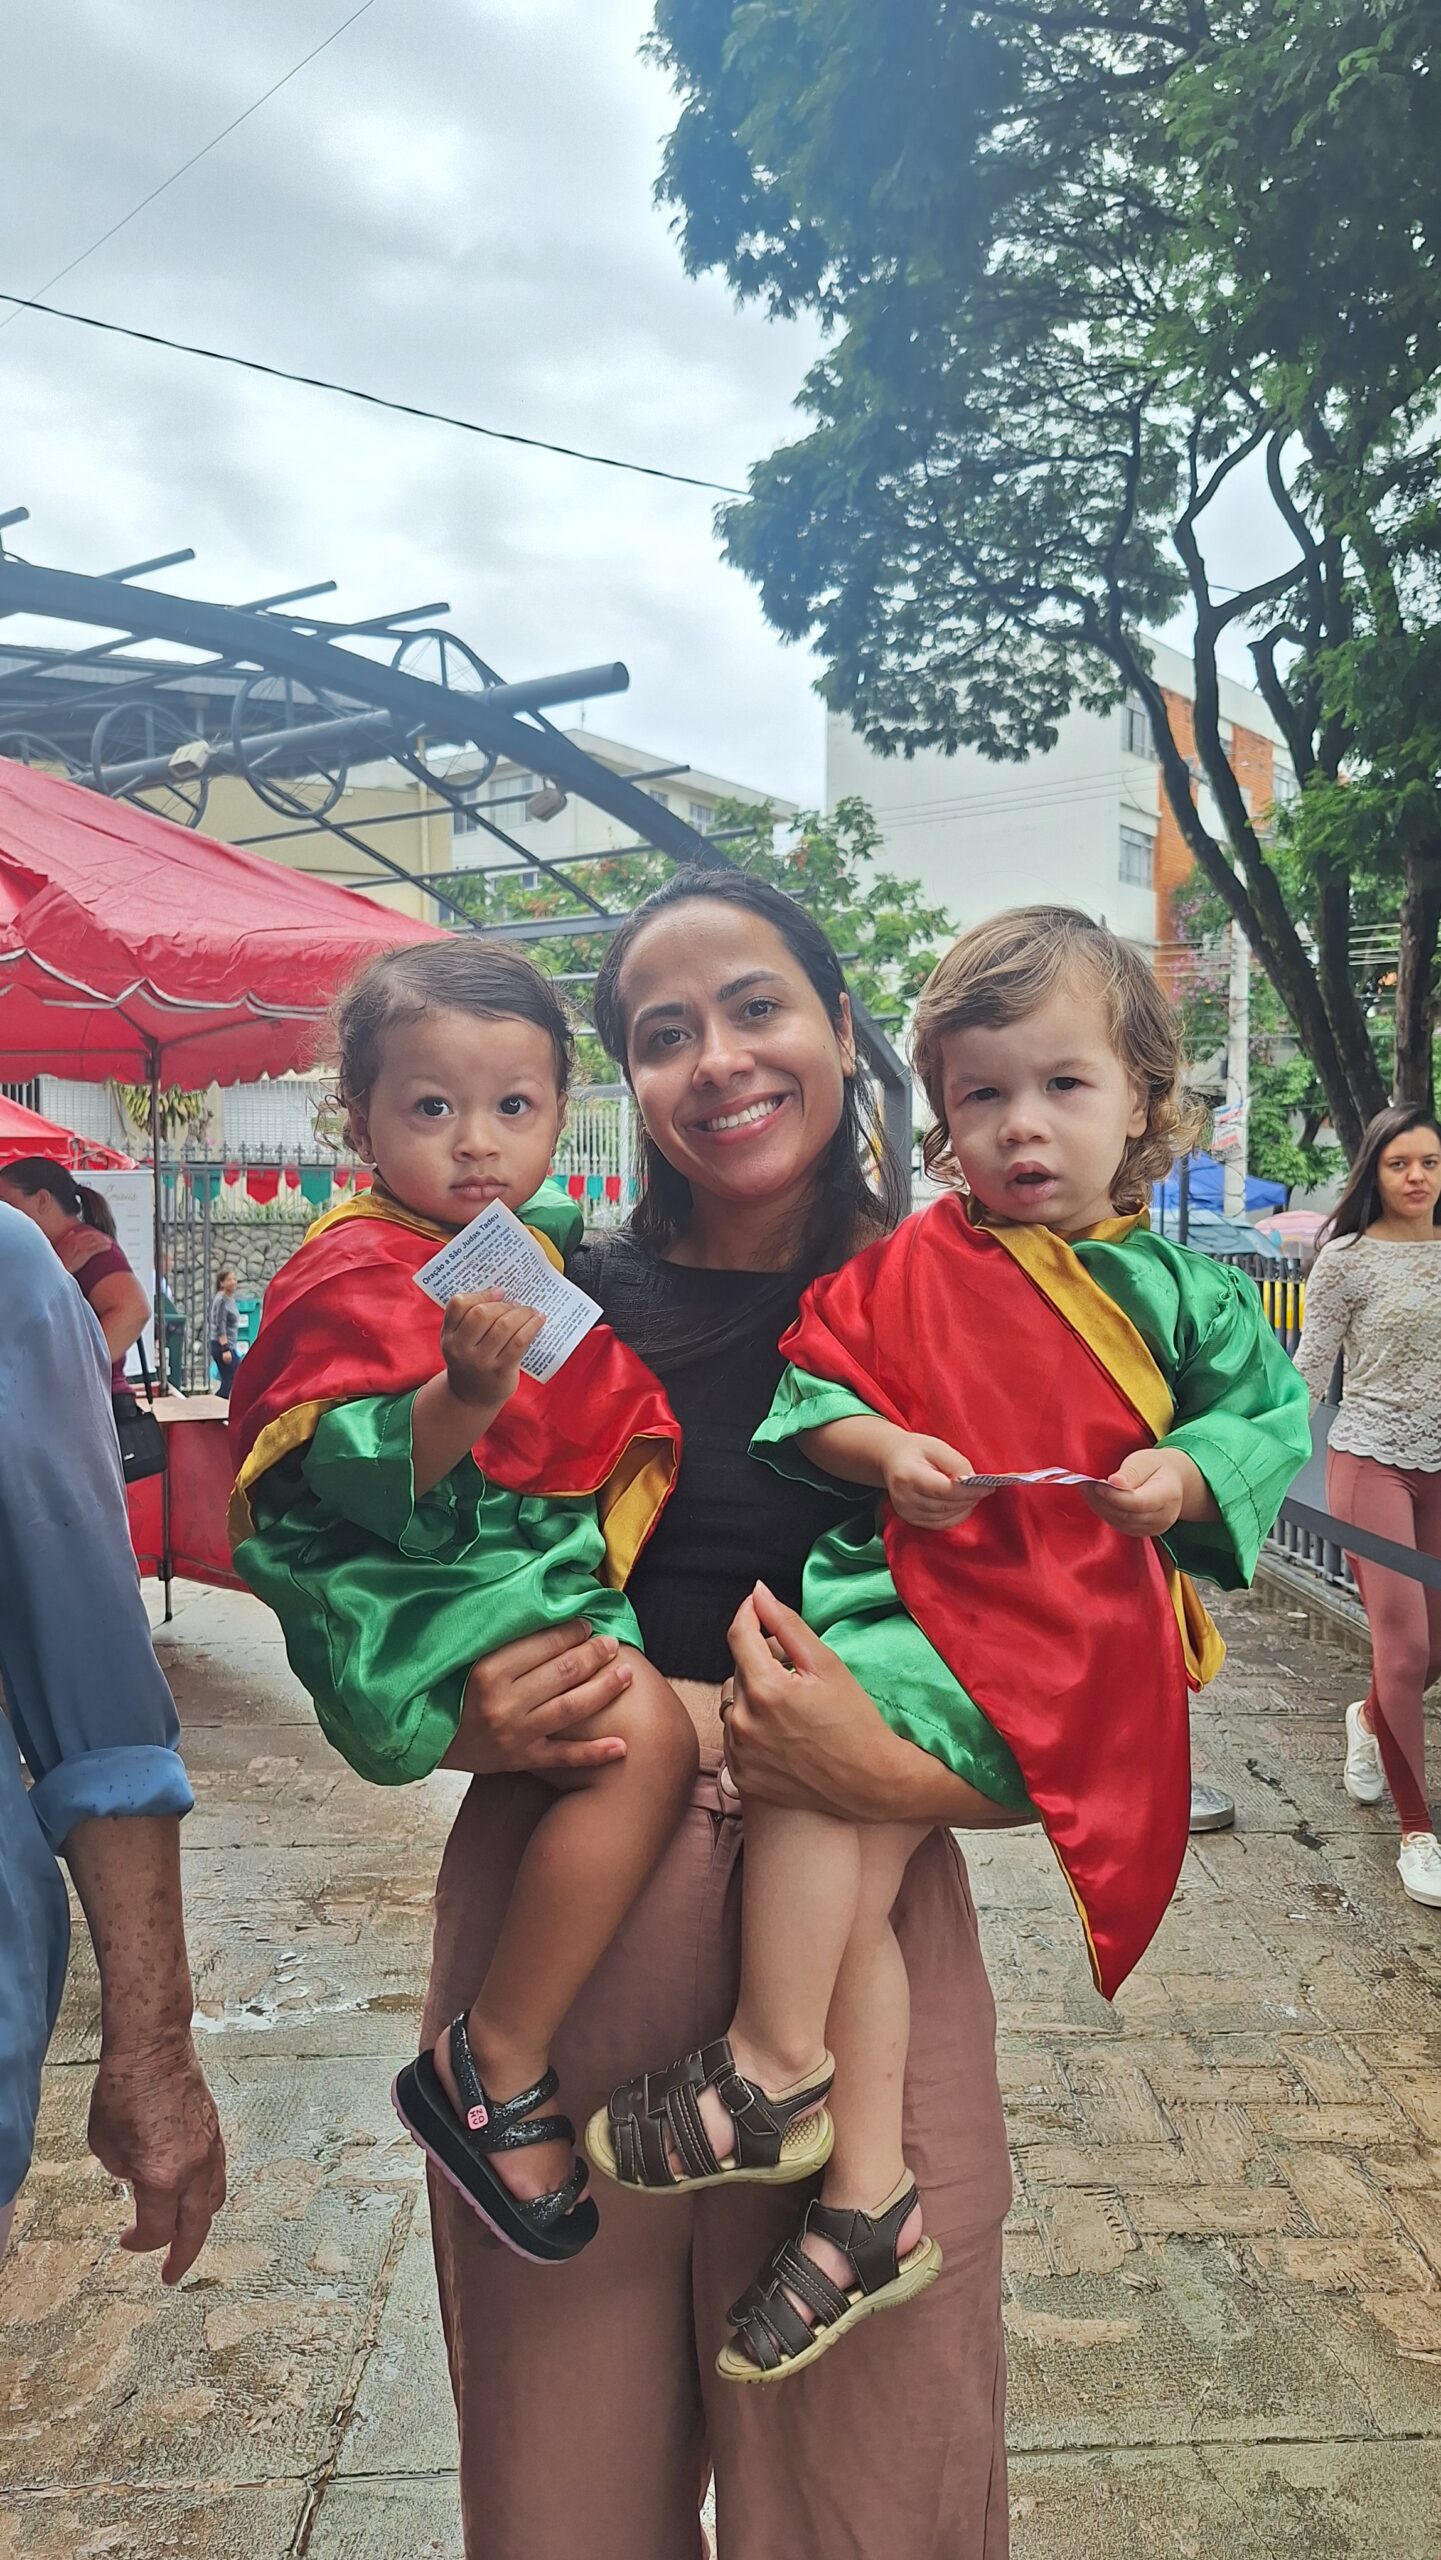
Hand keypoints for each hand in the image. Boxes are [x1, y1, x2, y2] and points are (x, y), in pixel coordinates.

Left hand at [87, 2031, 225, 2284]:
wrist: (154, 2047)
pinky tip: (191, 2192)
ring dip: (198, 2222)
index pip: (156, 2229)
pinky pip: (216, 2174)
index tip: (126, 2240)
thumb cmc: (123, 2090)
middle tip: (172, 2272)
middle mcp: (194, 2168)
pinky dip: (205, 2192)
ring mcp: (210, 2149)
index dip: (139, 2243)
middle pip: (196, 2227)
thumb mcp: (106, 2146)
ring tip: (186, 2233)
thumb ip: (125, 2173)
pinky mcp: (216, 2131)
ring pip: (213, 2200)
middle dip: (184, 2255)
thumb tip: (137, 2177)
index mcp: (163, 2178)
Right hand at [440, 1290, 543, 1411]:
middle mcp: (461, 1349)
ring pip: (503, 1326)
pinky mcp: (500, 1371)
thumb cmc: (470, 1362)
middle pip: (482, 1314)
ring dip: (521, 1313)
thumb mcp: (458, 1342)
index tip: (499, 1293)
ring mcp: (480, 1361)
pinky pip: (519, 1341)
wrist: (470, 1399)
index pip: (458, 1304)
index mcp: (448, 1336)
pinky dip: (531, 1326)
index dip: (481, 1294)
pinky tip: (538, 1320)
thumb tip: (501, 1292)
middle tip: (516, 1305)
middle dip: (503, 1305)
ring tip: (530, 1311)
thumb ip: (468, 1319)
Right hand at [442, 1620, 634, 1777]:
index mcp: (487, 1670)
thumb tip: (542, 1610)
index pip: (543, 1644)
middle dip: (595, 1655)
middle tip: (612, 1643)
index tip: (586, 1623)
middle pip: (563, 1673)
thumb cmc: (446, 1690)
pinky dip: (594, 1753)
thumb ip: (500, 1638)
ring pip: (572, 1708)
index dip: (571, 1631)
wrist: (423, 1738)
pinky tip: (622, 1746)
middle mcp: (504, 1702)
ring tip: (626, 1674)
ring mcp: (515, 1733)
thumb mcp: (465, 1656)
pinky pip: (563, 1757)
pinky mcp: (520, 1759)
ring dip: (605, 1690)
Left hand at [724, 1581, 1026, 1829]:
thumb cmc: (855, 1721)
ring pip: (733, 1703)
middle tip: (795, 1676)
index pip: (739, 1635)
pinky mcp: (742, 1776)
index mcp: (766, 1689)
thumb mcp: (827, 1665)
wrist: (870, 1783)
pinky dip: (751, 1729)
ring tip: (790, 1710)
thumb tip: (758, 1593)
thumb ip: (787, 1625)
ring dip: (752, 1697)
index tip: (758, 1606)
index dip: (749, 1614)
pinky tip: (782, 1735)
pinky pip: (734, 1737)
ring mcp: (740, 1752)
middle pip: (737, 1670)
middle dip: (759, 1663)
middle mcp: (744, 1722)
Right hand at [881, 1433, 991, 1528]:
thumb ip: (956, 1463)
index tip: (988, 1486)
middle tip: (986, 1488)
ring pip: (946, 1517)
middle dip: (971, 1498)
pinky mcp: (911, 1520)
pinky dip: (957, 1515)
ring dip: (965, 1507)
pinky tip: (963, 1503)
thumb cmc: (915, 1450)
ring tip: (974, 1493)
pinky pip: (941, 1524)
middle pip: (947, 1506)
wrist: (892, 1459)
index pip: (944, 1490)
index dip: (969, 1491)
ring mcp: (906, 1512)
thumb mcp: (937, 1446)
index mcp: (908, 1476)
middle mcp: (904, 1498)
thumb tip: (974, 1482)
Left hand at [1082, 1446, 1200, 1537]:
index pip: (1138, 1502)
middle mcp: (1164, 1517)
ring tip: (1086, 1488)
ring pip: (1119, 1522)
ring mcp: (1154, 1528)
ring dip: (1099, 1506)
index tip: (1096, 1484)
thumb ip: (1131, 1473)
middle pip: (1126, 1514)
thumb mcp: (1145, 1461)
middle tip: (1084, 1483)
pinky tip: (1094, 1498)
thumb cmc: (1156, 1468)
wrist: (1171, 1482)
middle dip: (1102, 1500)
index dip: (1115, 1496)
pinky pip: (1118, 1525)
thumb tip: (1114, 1482)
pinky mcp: (1141, 1532)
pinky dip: (1103, 1512)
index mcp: (1169, 1495)